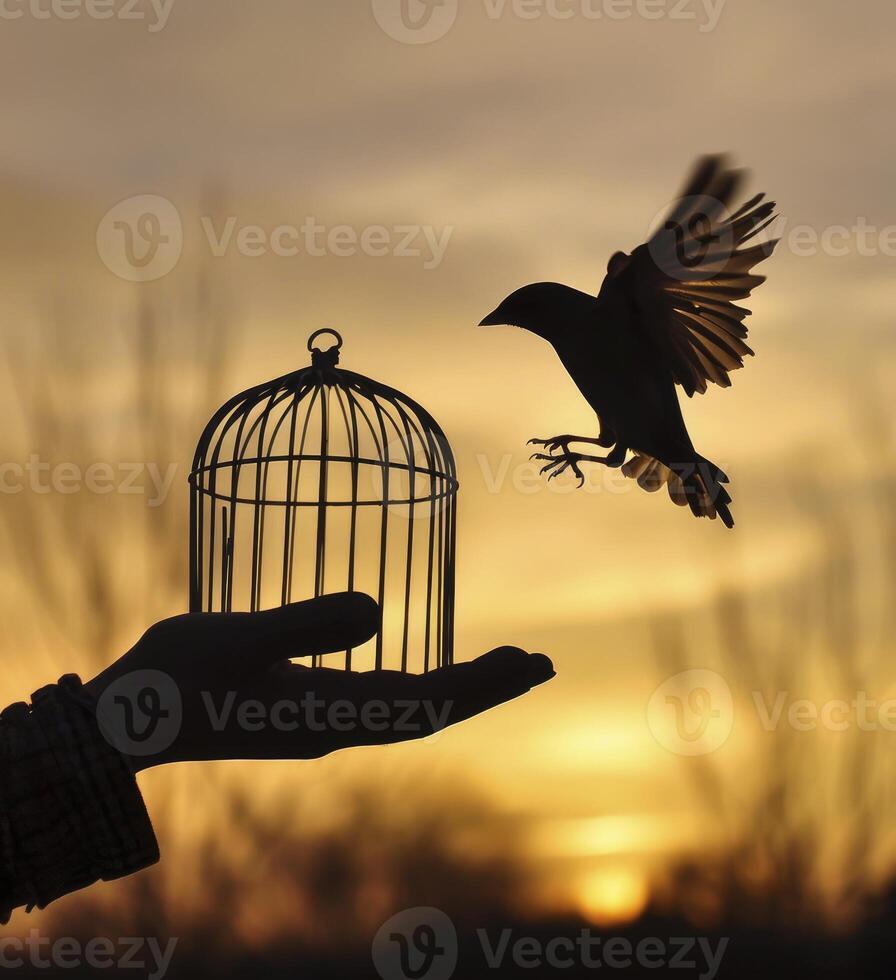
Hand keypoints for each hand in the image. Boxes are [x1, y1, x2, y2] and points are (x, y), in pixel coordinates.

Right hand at [83, 593, 554, 770]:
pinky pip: (384, 708)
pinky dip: (423, 691)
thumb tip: (379, 611)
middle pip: (432, 711)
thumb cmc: (178, 676)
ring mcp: (321, 726)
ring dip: (461, 690)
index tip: (528, 660)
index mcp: (329, 712)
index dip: (480, 680)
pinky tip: (426, 680)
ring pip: (411, 712)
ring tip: (504, 670)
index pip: (427, 700)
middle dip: (488, 688)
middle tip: (542, 666)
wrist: (131, 722)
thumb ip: (308, 622)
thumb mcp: (241, 637)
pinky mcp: (304, 717)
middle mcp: (335, 728)